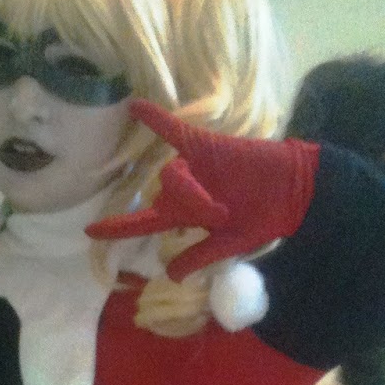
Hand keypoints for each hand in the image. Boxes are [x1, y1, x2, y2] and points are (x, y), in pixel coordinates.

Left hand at [85, 99, 318, 281]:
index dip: (117, 227)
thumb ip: (200, 257)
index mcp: (187, 217)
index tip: (90, 231)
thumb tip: (172, 277)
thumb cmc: (264, 218)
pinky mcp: (206, 146)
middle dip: (184, 210)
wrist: (293, 190)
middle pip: (161, 200)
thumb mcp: (230, 244)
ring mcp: (194, 166)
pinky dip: (156, 120)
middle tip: (217, 214)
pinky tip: (134, 106)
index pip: (143, 223)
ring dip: (192, 193)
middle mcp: (184, 190)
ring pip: (172, 177)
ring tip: (220, 204)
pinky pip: (176, 132)